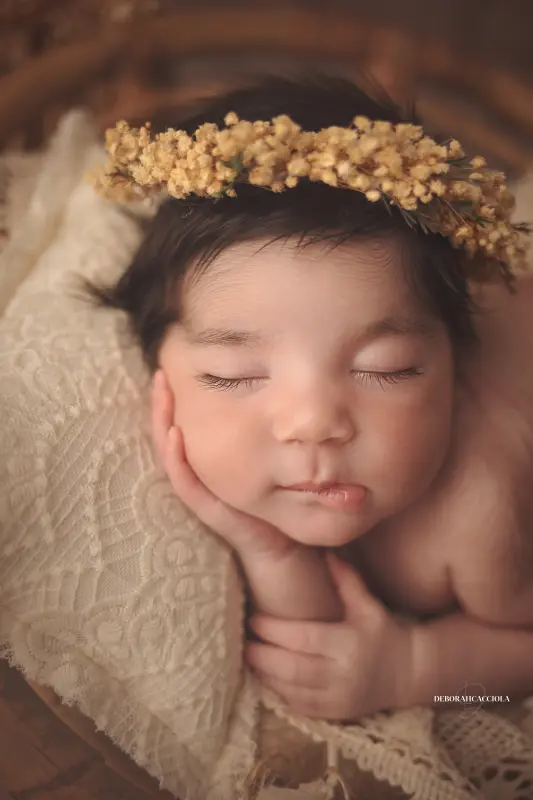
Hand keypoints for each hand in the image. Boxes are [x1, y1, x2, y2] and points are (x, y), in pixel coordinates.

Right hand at [151, 369, 294, 561]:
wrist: (283, 548)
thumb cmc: (275, 500)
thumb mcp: (266, 458)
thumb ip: (263, 433)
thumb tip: (273, 391)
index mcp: (207, 463)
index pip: (182, 425)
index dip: (173, 399)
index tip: (170, 368)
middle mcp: (199, 475)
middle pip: (169, 436)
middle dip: (162, 405)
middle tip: (159, 375)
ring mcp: (200, 493)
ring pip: (171, 456)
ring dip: (162, 425)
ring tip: (161, 396)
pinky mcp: (208, 510)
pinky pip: (186, 484)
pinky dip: (177, 460)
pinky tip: (175, 435)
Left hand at [245, 553, 414, 719]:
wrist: (410, 672)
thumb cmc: (384, 632)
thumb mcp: (367, 604)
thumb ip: (345, 579)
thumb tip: (326, 550)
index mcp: (347, 642)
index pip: (303, 638)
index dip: (275, 629)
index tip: (254, 618)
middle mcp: (342, 673)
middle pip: (292, 667)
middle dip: (263, 656)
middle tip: (244, 643)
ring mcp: (339, 697)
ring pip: (293, 690)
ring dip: (267, 676)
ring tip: (249, 659)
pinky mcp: (337, 713)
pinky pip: (302, 707)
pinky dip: (281, 694)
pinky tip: (268, 680)